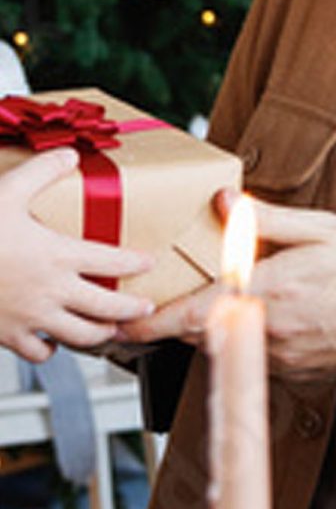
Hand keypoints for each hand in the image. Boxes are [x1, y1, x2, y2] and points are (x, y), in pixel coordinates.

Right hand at [0, 150, 153, 361]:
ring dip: (100, 333)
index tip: (148, 262)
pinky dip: (50, 350)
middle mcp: (52, 290)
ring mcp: (31, 317)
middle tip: (146, 308)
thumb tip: (69, 155)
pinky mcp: (8, 335)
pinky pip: (39, 353)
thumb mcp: (6, 191)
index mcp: (57, 255)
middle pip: (109, 308)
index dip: (136, 262)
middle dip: (133, 310)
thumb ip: (41, 172)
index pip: (113, 261)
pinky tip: (52, 342)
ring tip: (110, 329)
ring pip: (81, 336)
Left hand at [122, 191, 335, 382]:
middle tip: (201, 293)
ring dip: (230, 325)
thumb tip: (225, 203)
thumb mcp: (324, 229)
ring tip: (265, 299)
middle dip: (193, 315)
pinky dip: (259, 339)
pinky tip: (290, 318)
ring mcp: (282, 357)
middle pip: (203, 331)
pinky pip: (258, 358)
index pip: (191, 314)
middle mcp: (270, 330)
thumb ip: (267, 220)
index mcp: (270, 289)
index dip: (150, 323)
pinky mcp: (296, 374)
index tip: (124, 322)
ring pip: (230, 345)